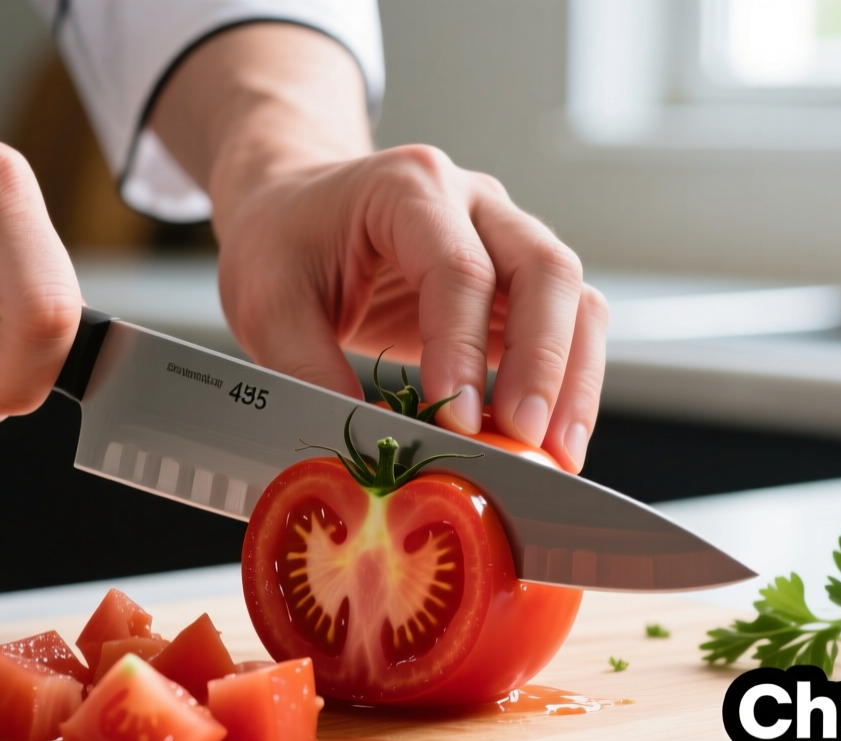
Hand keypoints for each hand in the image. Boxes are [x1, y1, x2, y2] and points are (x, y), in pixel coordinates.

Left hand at [215, 148, 608, 473]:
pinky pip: (569, 326)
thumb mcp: (265, 303)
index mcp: (408, 188)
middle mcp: (474, 203)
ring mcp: (506, 238)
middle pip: (546, 269)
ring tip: (558, 452)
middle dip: (544, 362)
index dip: (465, 348)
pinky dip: (569, 383)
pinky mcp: (516, 284)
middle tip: (525, 438)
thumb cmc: (283, 242)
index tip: (460, 420)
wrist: (295, 209)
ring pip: (575, 298)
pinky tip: (552, 438)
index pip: (459, 267)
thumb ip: (307, 369)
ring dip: (575, 378)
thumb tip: (364, 440)